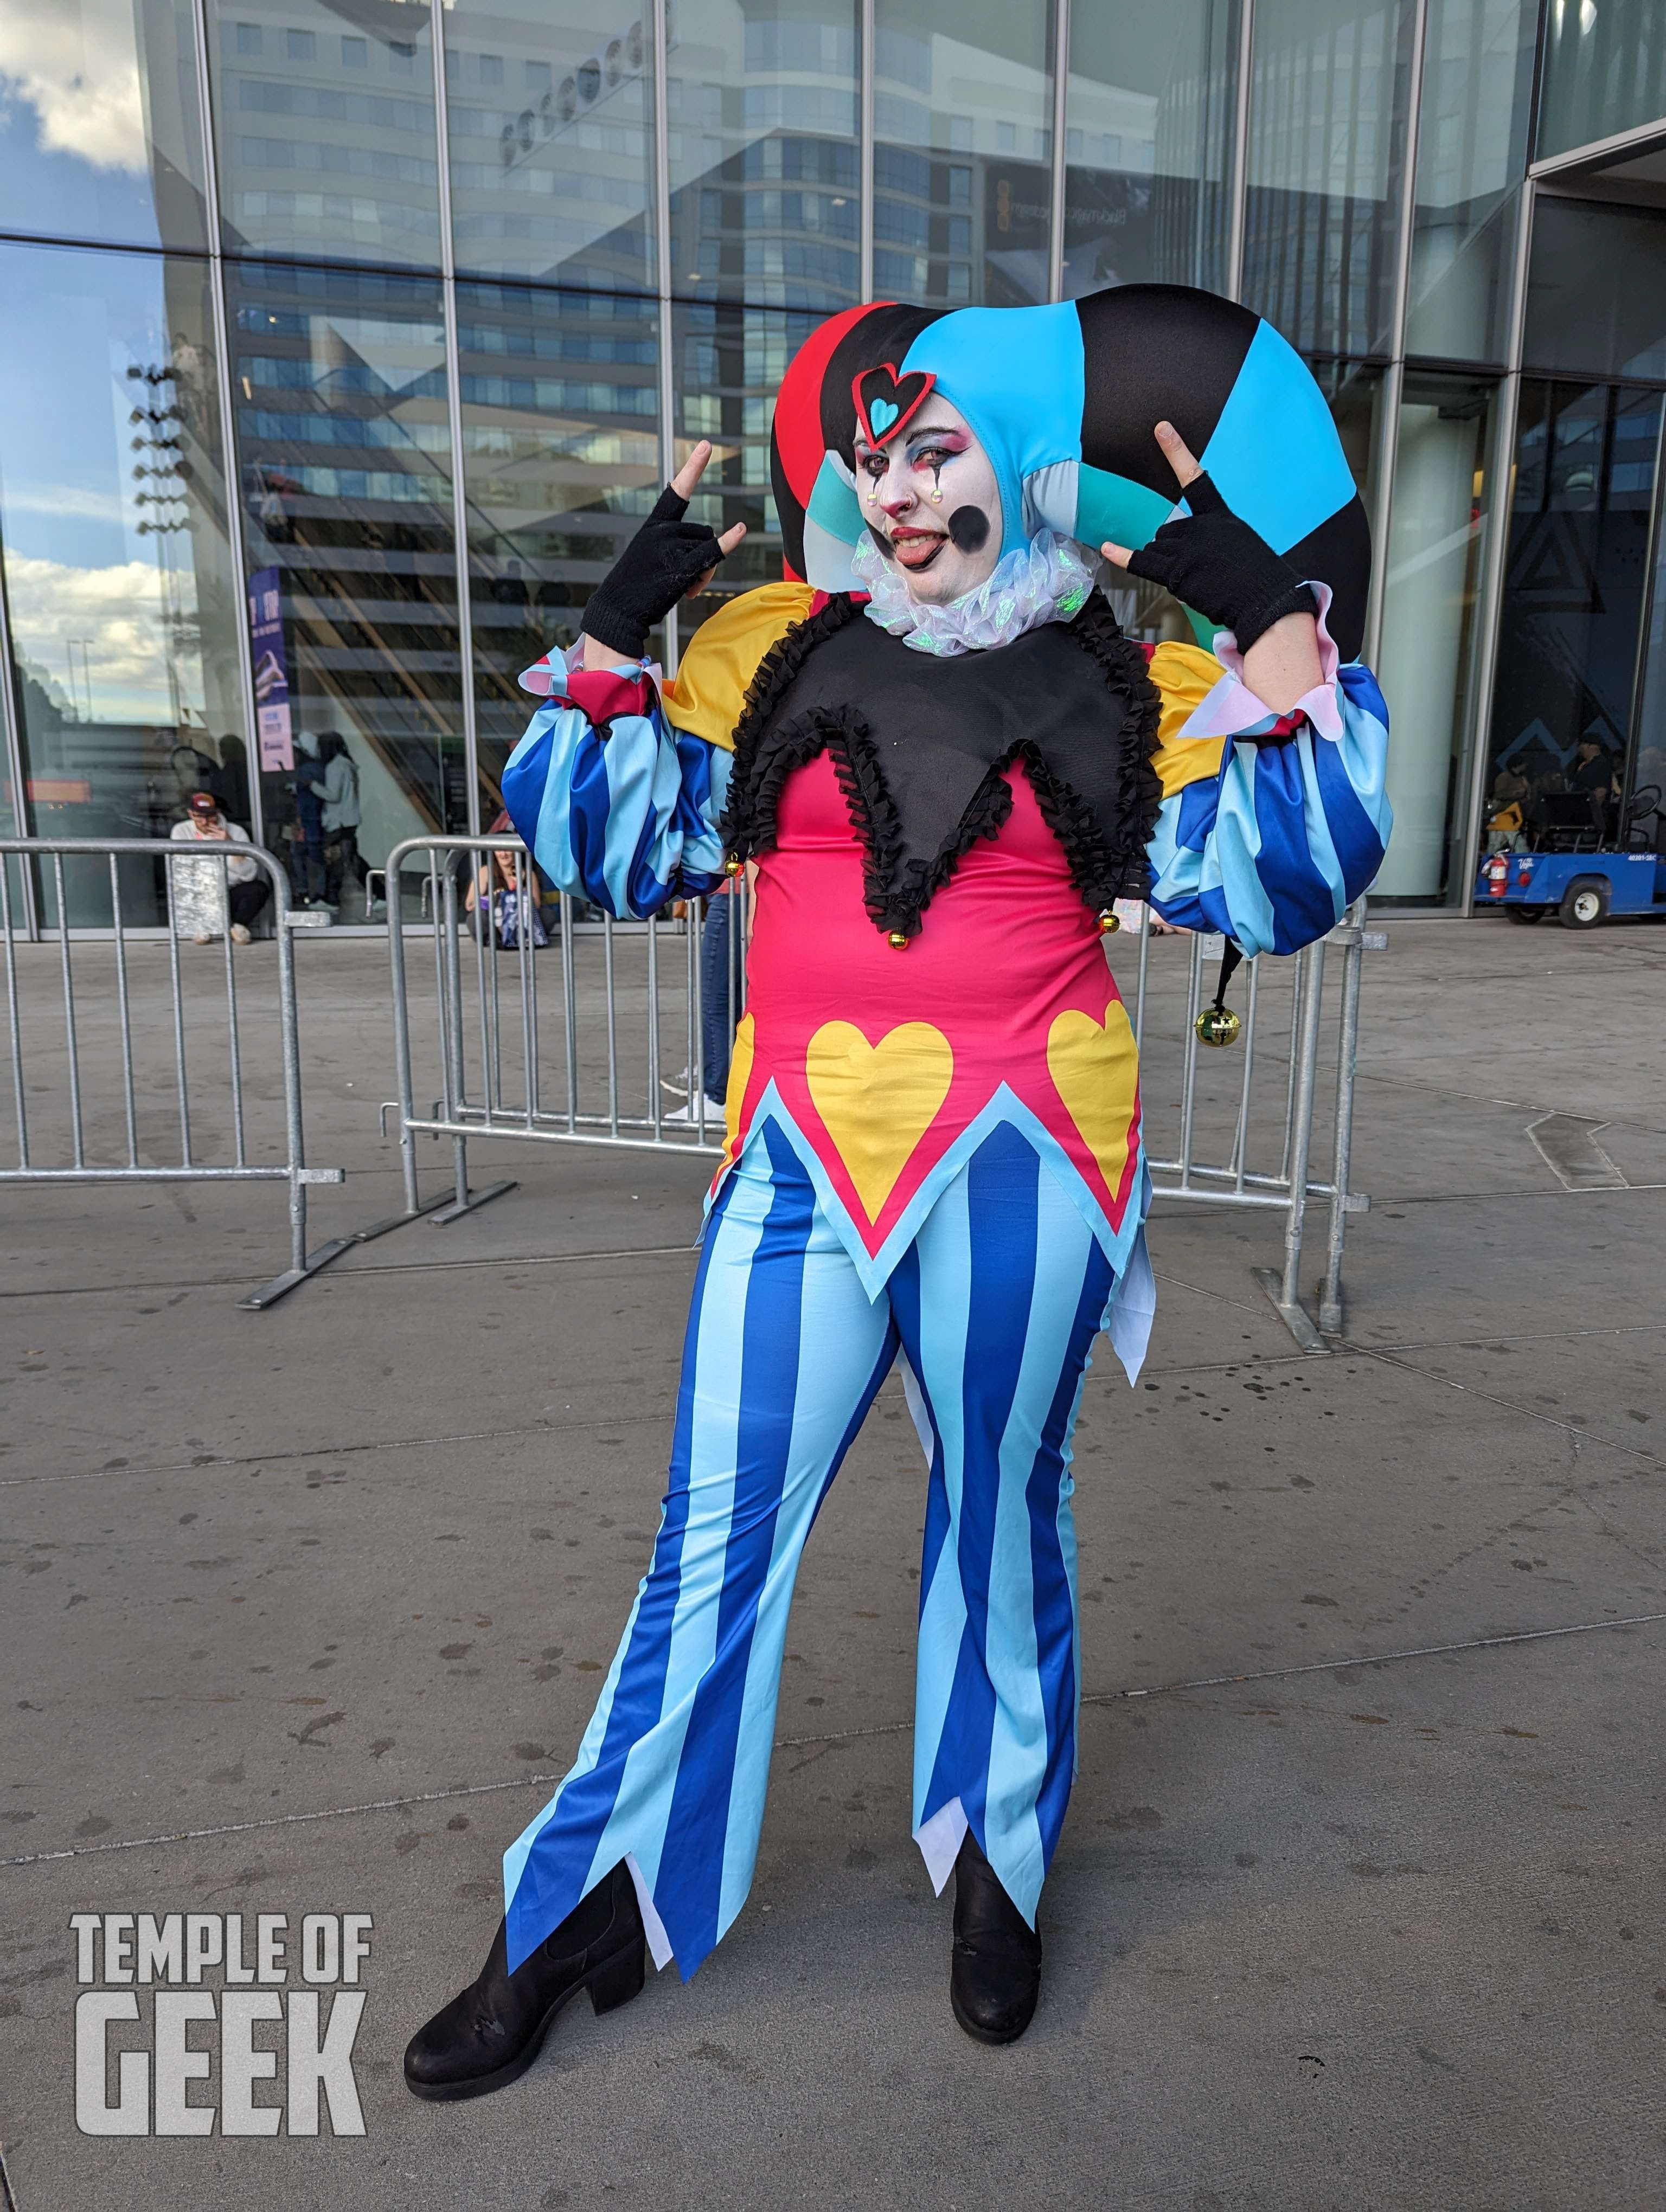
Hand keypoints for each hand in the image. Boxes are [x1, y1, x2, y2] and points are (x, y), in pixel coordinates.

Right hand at [580, 440, 746, 665]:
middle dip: (702, 555)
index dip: (693, 468)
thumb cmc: (636, 588)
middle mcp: (663, 530)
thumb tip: (709, 560)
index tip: (706, 445)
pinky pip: (711, 553)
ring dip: (705, 571)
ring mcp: (671, 547)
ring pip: (709, 547)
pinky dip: (727, 543)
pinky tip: (741, 529)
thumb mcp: (653, 559)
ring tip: (683, 588)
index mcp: (654, 524)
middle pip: (703, 532)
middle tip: (685, 581)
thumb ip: (679, 550)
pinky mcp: (680, 567)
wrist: (617, 609)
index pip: (677, 492)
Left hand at [1100, 423, 1321, 693]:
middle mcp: (1201, 527)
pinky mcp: (1177, 571)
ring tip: (1196, 580)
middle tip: (1199, 570)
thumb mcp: (1241, 545)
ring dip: (1166, 564)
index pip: (1195, 479)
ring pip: (1157, 549)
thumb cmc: (1257, 579)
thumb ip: (1214, 539)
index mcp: (1220, 517)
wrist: (1264, 600)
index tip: (1161, 429)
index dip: (1176, 452)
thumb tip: (1190, 552)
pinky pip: (1142, 562)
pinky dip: (1124, 557)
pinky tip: (1108, 547)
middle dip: (1173, 550)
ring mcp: (1187, 548)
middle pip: (1167, 532)